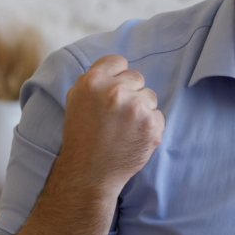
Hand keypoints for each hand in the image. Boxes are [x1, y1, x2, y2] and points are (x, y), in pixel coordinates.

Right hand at [59, 54, 164, 194]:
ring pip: (149, 96)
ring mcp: (136, 108)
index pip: (118, 61)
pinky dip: (149, 126)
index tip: (112, 91)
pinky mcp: (151, 125)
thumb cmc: (82, 135)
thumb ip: (94, 79)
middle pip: (136, 77)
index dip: (116, 76)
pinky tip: (133, 137)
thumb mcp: (76, 99)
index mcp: (93, 81)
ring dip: (141, 110)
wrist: (88, 172)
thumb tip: (115, 68)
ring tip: (124, 128)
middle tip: (116, 115)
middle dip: (130, 93)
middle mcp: (115, 91)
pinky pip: (158, 115)